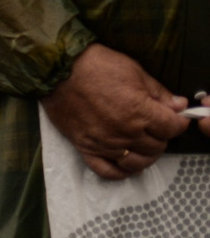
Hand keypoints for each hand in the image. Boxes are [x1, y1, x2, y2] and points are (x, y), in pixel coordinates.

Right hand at [41, 42, 188, 179]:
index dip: (178, 122)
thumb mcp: (135, 72)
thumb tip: (179, 106)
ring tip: (143, 144)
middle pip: (157, 147)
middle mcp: (125, 132)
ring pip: (137, 163)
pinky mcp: (85, 148)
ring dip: (146, 155)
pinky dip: (120, 172)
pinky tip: (125, 162)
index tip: (175, 117)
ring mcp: (104, 143)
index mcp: (139, 112)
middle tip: (156, 126)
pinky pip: (107, 171)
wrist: (57, 70)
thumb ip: (159, 93)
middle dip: (162, 136)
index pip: (173, 128)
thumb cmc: (96, 66)